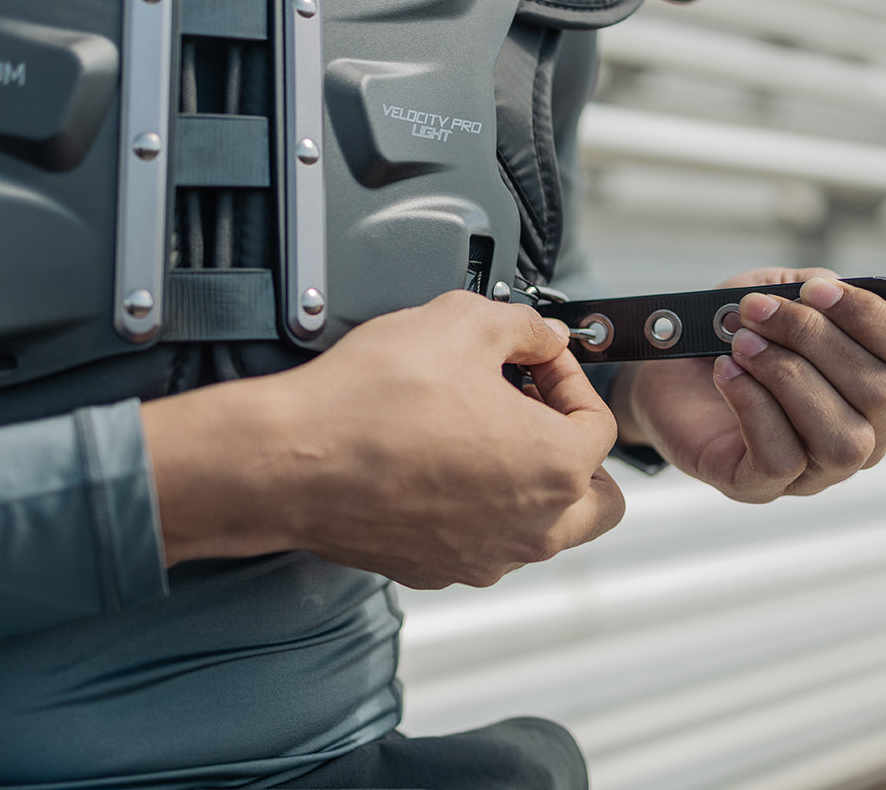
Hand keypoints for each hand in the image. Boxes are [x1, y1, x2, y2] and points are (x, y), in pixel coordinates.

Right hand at [145, 290, 623, 587]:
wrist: (292, 458)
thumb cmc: (370, 402)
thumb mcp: (461, 322)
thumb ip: (523, 326)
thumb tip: (541, 336)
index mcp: (554, 468)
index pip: (597, 421)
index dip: (567, 376)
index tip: (534, 359)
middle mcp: (530, 527)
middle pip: (595, 497)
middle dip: (571, 445)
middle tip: (531, 407)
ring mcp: (483, 556)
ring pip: (543, 527)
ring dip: (528, 480)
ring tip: (480, 431)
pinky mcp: (437, 568)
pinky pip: (484, 540)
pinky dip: (478, 506)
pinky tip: (438, 461)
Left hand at [613, 267, 885, 501]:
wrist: (658, 374)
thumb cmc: (717, 338)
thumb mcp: (762, 297)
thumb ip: (803, 289)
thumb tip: (831, 287)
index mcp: (867, 390)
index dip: (869, 321)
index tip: (816, 290)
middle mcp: (856, 437)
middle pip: (877, 396)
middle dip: (814, 340)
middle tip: (757, 312)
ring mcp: (810, 471)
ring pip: (841, 439)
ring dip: (788, 377)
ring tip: (740, 344)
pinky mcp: (756, 485)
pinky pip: (780, 458)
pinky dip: (753, 406)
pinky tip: (725, 373)